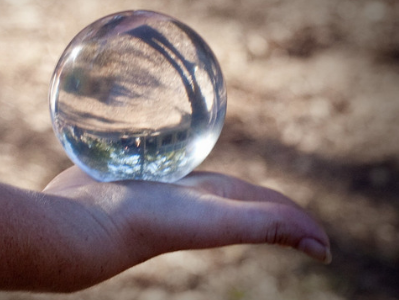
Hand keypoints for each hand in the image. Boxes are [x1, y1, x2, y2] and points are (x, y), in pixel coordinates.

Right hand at [43, 166, 330, 287]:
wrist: (83, 224)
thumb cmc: (148, 222)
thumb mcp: (216, 221)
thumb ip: (267, 223)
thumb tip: (324, 249)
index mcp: (216, 208)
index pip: (265, 204)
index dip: (290, 209)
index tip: (308, 220)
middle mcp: (191, 201)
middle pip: (235, 189)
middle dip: (255, 187)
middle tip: (262, 182)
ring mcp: (159, 189)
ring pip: (195, 173)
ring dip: (211, 166)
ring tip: (218, 156)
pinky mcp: (130, 176)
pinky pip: (160, 159)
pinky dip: (171, 150)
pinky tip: (159, 142)